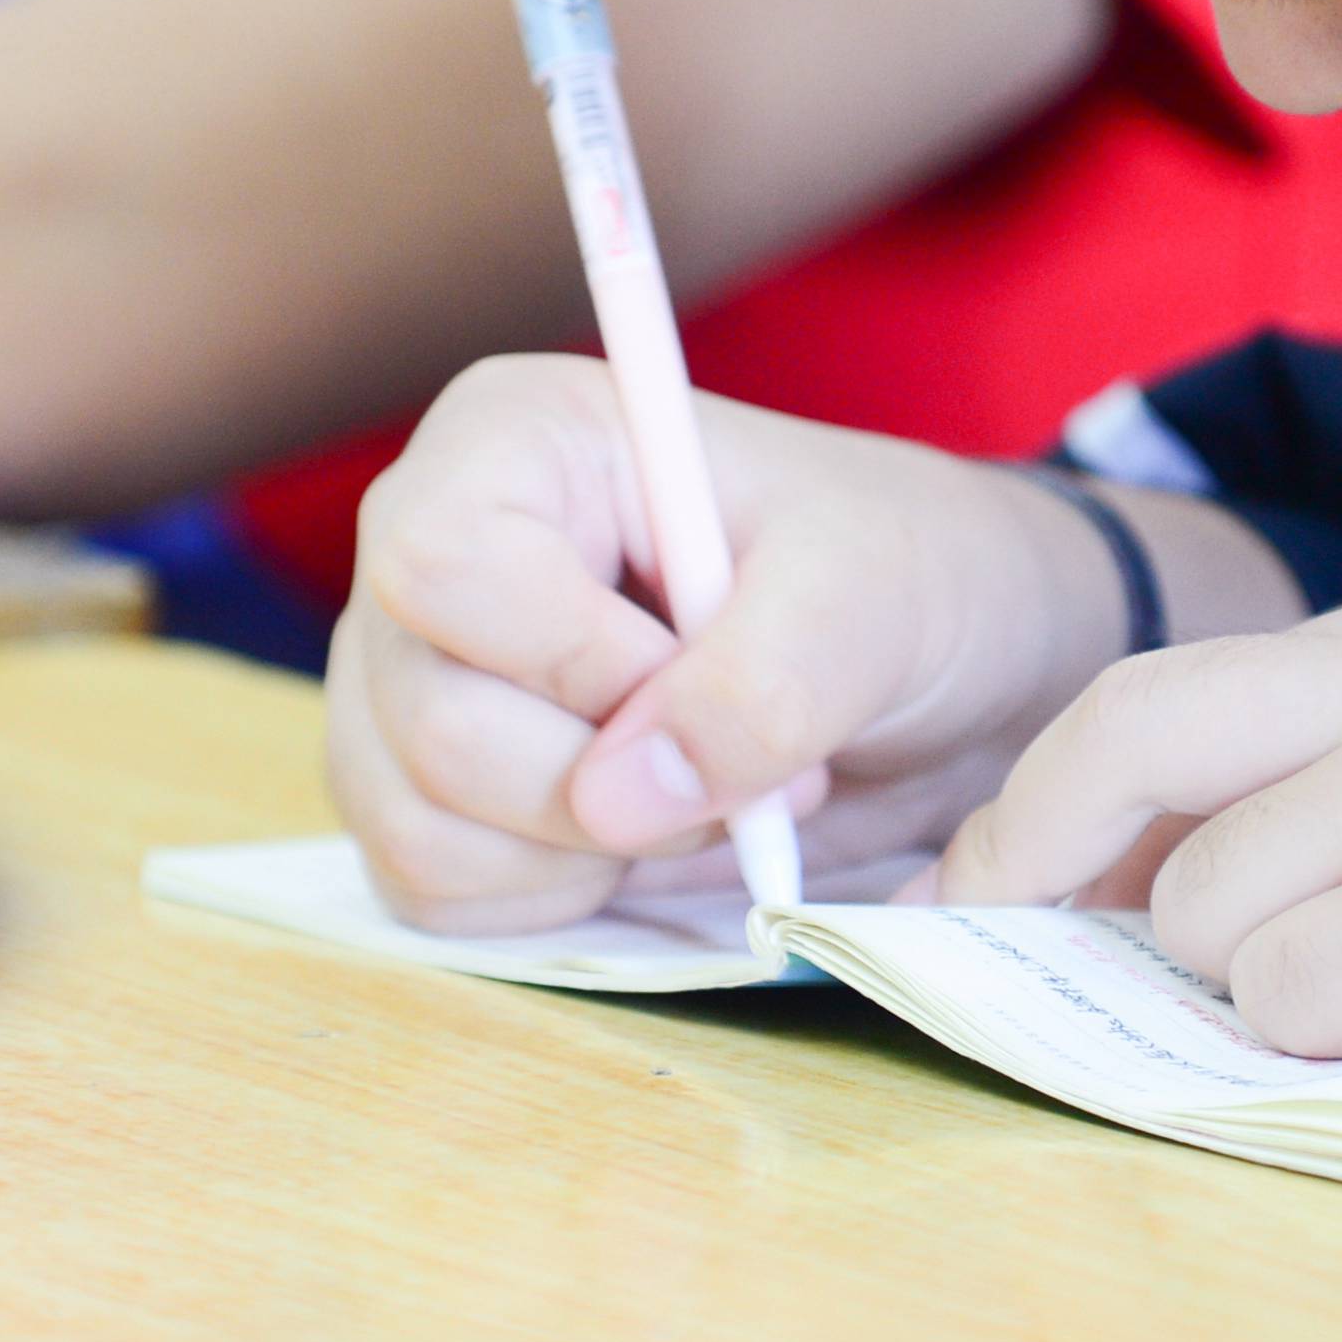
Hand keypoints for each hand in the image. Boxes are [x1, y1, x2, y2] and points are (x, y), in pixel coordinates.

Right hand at [324, 356, 1143, 929]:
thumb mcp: (869, 598)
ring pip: (417, 825)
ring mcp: (406, 684)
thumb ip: (761, 684)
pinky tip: (647, 843)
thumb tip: (618, 800)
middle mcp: (428, 556)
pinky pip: (432, 892)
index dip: (569, 657)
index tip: (697, 668)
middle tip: (749, 763)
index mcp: (513, 442)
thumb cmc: (902, 577)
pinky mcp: (421, 798)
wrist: (936, 670)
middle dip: (606, 785)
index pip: (443, 565)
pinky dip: (554, 899)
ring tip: (707, 800)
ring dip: (586, 855)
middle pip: (432, 721)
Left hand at [925, 565, 1341, 1106]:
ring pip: (1207, 911)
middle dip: (1035, 852)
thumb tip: (1270, 880)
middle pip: (1128, 744)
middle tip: (997, 941)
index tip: (1026, 867)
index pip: (1196, 683)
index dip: (1082, 786)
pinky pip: (1284, 1003)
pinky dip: (1314, 1048)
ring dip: (1246, 988)